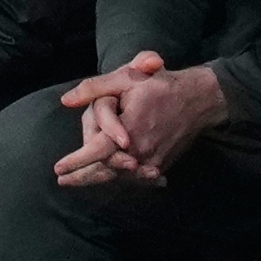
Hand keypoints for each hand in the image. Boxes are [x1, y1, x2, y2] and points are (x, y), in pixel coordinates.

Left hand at [54, 57, 226, 186]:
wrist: (202, 99)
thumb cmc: (163, 86)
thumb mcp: (128, 78)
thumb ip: (95, 88)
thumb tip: (66, 101)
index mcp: (130, 130)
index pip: (97, 151)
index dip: (76, 161)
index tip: (58, 169)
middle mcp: (141, 150)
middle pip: (105, 171)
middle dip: (83, 177)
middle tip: (63, 181)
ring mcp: (153, 160)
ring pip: (121, 177)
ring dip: (100, 180)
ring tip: (81, 182)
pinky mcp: (162, 164)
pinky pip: (137, 177)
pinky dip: (123, 180)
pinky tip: (113, 179)